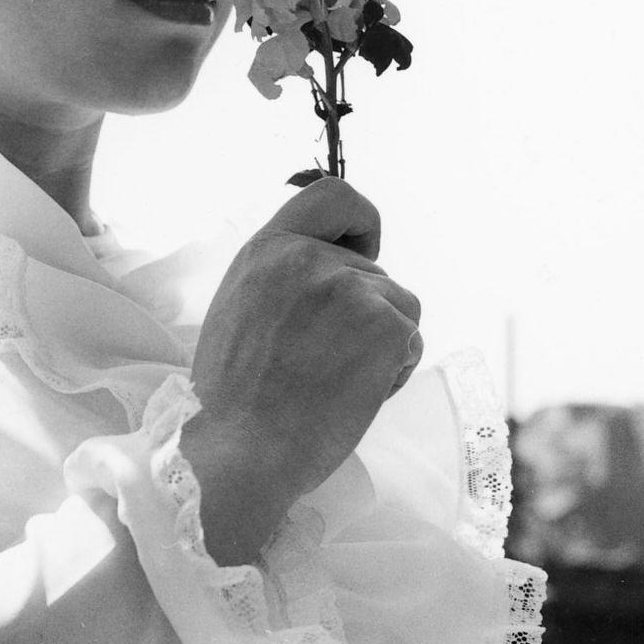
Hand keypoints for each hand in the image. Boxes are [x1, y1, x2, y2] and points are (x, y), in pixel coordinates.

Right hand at [182, 179, 421, 562]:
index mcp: (267, 248)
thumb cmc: (233, 397)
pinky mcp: (385, 325)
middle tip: (325, 361)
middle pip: (372, 270)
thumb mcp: (239, 307)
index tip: (360, 251)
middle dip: (364, 312)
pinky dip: (393, 370)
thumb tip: (328, 270)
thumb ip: (280, 277)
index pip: (333, 194)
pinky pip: (410, 340)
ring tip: (335, 381)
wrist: (241, 450)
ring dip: (381, 343)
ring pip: (397, 305)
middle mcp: (309, 257)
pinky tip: (353, 394)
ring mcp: (350, 289)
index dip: (359, 221)